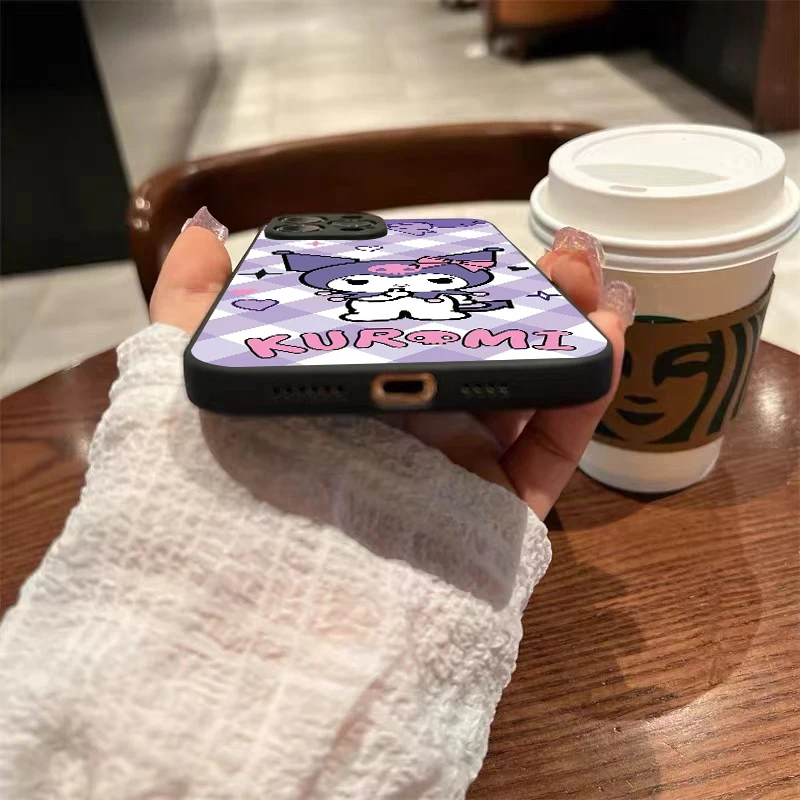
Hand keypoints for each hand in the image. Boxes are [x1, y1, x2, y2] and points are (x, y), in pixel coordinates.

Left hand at [151, 212, 633, 519]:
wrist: (263, 619)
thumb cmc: (222, 488)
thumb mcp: (188, 386)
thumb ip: (193, 311)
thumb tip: (202, 231)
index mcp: (349, 392)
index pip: (412, 325)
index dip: (452, 282)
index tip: (476, 239)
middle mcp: (406, 428)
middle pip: (484, 352)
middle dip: (526, 296)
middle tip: (557, 246)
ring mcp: (456, 470)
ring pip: (528, 392)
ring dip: (569, 329)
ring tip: (593, 277)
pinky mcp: (494, 516)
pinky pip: (548, 453)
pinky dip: (582, 397)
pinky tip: (603, 340)